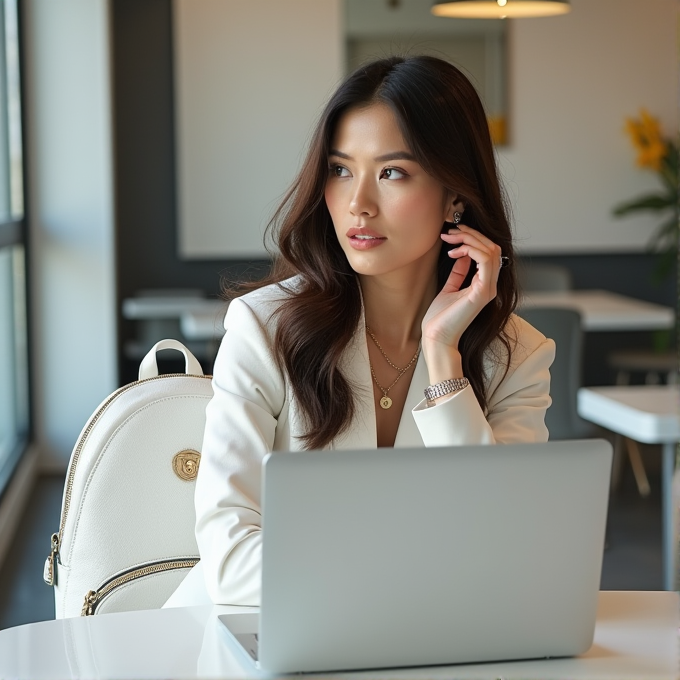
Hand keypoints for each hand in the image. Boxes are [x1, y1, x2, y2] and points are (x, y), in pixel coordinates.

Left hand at [421, 224, 501, 379]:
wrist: (436, 338)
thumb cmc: (440, 318)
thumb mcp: (450, 287)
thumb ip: (459, 272)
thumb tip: (462, 253)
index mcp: (483, 284)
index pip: (488, 251)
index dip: (472, 237)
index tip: (451, 234)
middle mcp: (490, 285)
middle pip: (492, 246)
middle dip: (470, 233)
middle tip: (450, 231)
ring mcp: (488, 288)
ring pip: (491, 250)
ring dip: (470, 238)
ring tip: (450, 238)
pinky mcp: (482, 292)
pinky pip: (486, 261)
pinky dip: (471, 250)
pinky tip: (454, 252)